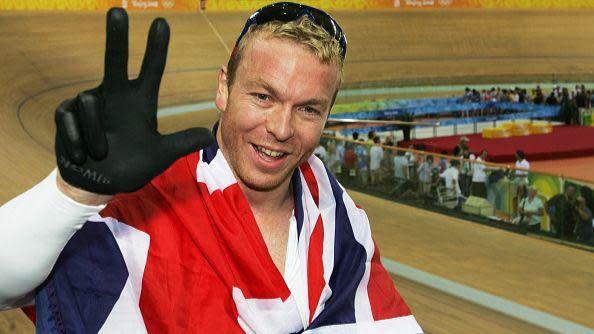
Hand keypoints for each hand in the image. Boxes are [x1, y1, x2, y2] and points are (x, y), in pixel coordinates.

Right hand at [55, 8, 212, 194]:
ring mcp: (89, 103)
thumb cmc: (131, 166)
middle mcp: (115, 96)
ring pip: (89, 102)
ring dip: (96, 135)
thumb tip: (208, 137)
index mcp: (139, 102)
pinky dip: (78, 139)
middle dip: (116, 38)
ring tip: (100, 153)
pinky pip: (70, 117)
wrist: (97, 183)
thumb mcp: (159, 156)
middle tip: (118, 11)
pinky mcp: (66, 113)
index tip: (161, 23)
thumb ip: (180, 144)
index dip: (156, 49)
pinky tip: (82, 154)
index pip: (150, 71)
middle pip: (113, 61)